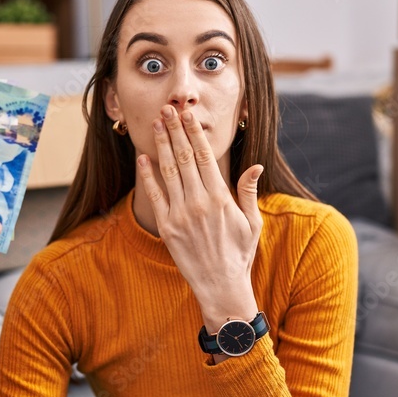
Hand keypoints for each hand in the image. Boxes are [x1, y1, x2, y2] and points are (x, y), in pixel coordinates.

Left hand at [137, 105, 262, 321]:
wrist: (221, 287)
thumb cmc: (239, 255)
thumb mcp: (252, 223)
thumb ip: (247, 192)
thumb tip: (254, 166)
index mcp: (221, 198)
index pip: (206, 157)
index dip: (195, 133)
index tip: (188, 115)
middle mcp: (200, 202)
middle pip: (185, 158)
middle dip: (174, 131)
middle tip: (167, 110)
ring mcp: (181, 215)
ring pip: (169, 172)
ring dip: (161, 146)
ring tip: (155, 125)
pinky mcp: (167, 228)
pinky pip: (154, 196)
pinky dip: (147, 176)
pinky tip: (143, 158)